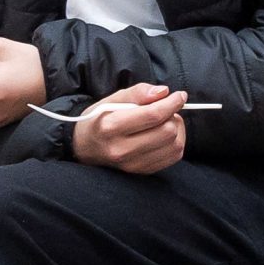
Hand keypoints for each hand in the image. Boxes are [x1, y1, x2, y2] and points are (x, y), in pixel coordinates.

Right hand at [71, 83, 187, 173]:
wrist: (84, 147)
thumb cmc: (99, 120)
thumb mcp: (111, 99)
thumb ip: (138, 92)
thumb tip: (164, 92)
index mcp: (111, 127)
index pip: (153, 115)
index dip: (172, 103)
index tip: (179, 95)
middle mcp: (121, 150)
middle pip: (167, 131)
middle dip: (172, 115)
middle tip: (165, 109)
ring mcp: (132, 164)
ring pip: (174, 145)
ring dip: (176, 129)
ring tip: (164, 122)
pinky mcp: (141, 172)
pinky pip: (173, 157)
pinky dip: (175, 143)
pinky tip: (164, 135)